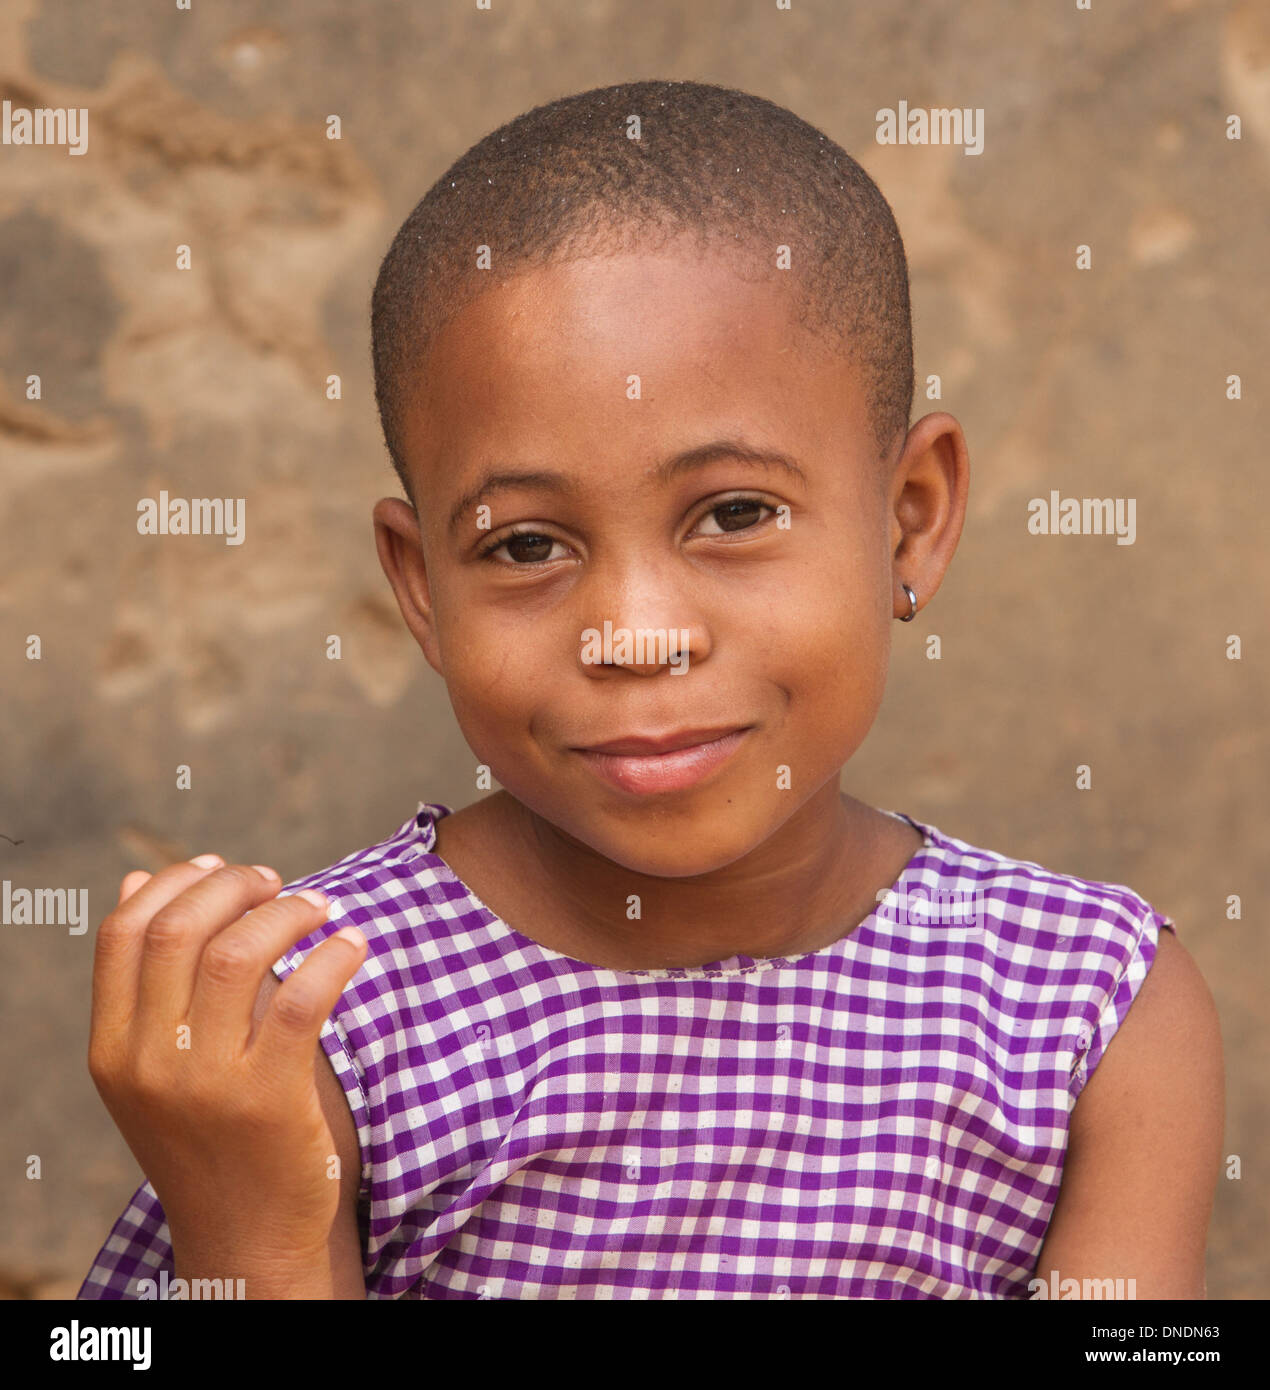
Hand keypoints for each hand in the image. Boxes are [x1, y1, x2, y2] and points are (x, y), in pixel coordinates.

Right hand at [88, 856, 366, 1281]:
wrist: (245, 1236)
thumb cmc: (208, 1133)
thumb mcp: (157, 1065)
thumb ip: (152, 979)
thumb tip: (138, 877)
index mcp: (112, 1049)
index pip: (121, 934)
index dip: (173, 883)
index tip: (219, 865)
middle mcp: (148, 1063)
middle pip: (179, 931)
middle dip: (233, 886)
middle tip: (276, 883)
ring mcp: (206, 1083)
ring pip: (237, 954)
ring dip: (286, 913)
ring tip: (319, 908)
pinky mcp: (270, 1099)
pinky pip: (301, 1000)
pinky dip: (331, 957)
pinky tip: (351, 945)